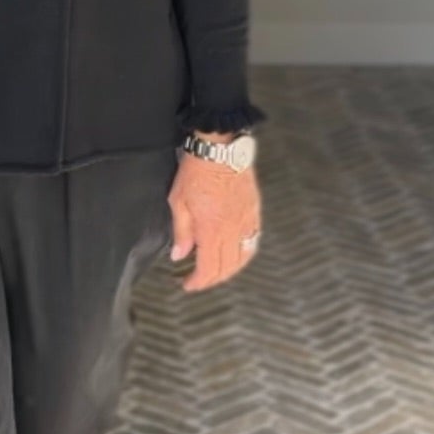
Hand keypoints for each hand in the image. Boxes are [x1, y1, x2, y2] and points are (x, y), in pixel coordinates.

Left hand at [167, 138, 261, 291]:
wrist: (220, 149)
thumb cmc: (197, 171)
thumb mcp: (178, 201)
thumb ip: (181, 232)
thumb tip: (179, 255)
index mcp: (212, 230)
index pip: (209, 268)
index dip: (198, 282)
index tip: (187, 284)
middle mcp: (233, 229)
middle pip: (227, 267)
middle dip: (212, 279)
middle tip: (199, 280)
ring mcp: (246, 221)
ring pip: (243, 257)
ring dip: (230, 269)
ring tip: (216, 271)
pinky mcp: (254, 211)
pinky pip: (253, 240)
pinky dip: (244, 253)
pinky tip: (235, 253)